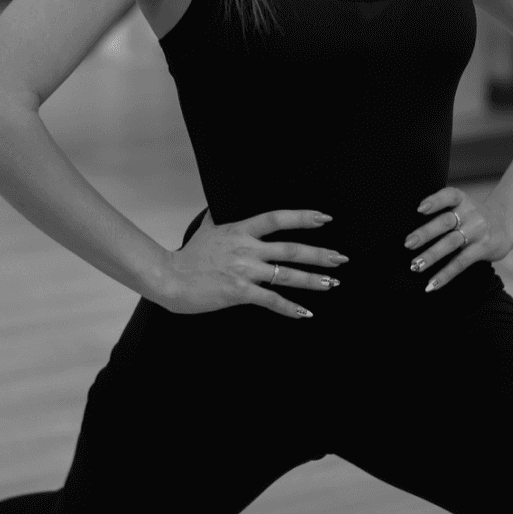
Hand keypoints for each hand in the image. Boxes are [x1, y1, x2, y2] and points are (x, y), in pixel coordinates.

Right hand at [158, 209, 347, 317]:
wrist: (170, 279)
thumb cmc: (189, 255)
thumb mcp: (206, 227)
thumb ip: (219, 216)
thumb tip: (222, 201)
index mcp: (240, 230)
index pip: (276, 218)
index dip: (302, 217)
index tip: (324, 218)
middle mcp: (246, 248)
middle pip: (291, 248)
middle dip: (319, 253)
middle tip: (341, 257)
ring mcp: (244, 271)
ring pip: (286, 274)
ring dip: (313, 280)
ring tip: (332, 283)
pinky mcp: (239, 292)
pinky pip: (271, 300)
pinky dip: (290, 308)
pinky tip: (305, 312)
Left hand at [403, 188, 512, 291]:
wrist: (506, 223)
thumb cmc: (474, 215)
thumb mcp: (463, 205)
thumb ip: (443, 211)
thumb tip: (412, 230)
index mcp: (462, 200)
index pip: (449, 196)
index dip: (435, 201)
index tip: (419, 209)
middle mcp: (470, 214)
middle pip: (445, 222)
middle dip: (425, 233)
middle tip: (408, 244)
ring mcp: (477, 231)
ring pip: (451, 243)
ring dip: (431, 255)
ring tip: (415, 266)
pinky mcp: (482, 249)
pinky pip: (461, 262)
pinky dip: (445, 274)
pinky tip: (432, 284)